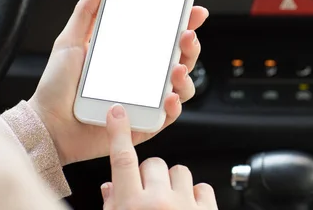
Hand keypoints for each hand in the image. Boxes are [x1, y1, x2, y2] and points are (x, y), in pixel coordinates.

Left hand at [28, 0, 208, 165]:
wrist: (47, 125)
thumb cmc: (57, 86)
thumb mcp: (70, 41)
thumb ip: (86, 10)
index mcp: (130, 53)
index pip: (164, 35)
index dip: (183, 22)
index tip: (193, 10)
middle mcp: (143, 75)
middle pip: (180, 58)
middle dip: (191, 45)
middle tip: (186, 35)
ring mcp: (145, 100)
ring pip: (182, 87)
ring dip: (186, 76)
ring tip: (177, 69)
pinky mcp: (143, 124)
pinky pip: (167, 116)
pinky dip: (174, 107)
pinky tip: (168, 98)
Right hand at [100, 104, 217, 209]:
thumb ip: (112, 205)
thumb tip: (110, 187)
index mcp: (132, 205)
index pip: (122, 159)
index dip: (119, 132)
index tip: (118, 112)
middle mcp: (159, 202)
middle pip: (154, 163)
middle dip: (149, 176)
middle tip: (147, 196)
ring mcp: (186, 205)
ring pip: (180, 171)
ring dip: (172, 184)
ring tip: (168, 204)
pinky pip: (203, 187)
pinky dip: (195, 196)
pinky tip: (186, 208)